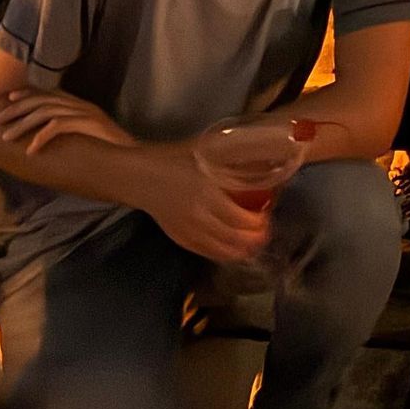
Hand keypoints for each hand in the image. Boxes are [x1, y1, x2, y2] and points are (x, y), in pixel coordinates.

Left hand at [0, 88, 136, 156]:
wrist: (134, 158)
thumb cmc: (110, 152)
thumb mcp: (87, 137)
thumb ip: (71, 133)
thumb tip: (47, 138)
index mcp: (81, 106)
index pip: (50, 94)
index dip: (28, 94)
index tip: (9, 99)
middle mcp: (81, 105)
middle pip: (43, 100)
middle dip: (17, 109)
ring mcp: (85, 114)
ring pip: (46, 112)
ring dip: (23, 124)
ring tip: (6, 137)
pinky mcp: (88, 124)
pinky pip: (58, 126)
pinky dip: (41, 137)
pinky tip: (30, 150)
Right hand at [142, 146, 273, 264]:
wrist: (142, 177)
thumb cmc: (174, 160)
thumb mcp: (205, 154)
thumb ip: (229, 161)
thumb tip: (259, 161)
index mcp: (207, 194)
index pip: (240, 219)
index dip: (257, 224)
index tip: (267, 218)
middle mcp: (198, 216)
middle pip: (233, 238)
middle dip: (254, 240)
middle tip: (265, 234)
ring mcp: (188, 231)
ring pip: (220, 251)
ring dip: (240, 251)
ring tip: (253, 246)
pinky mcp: (179, 239)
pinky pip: (204, 252)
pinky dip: (221, 254)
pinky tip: (230, 250)